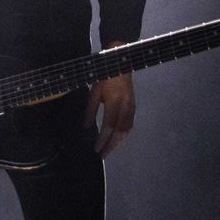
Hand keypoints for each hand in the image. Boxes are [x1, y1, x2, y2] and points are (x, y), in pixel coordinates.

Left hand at [83, 43, 134, 157]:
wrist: (120, 65)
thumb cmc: (104, 77)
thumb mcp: (94, 92)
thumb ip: (90, 110)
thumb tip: (86, 127)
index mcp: (114, 102)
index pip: (109, 126)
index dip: (103, 139)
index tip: (96, 148)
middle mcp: (125, 107)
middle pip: (119, 132)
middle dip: (110, 145)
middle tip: (102, 155)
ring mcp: (131, 108)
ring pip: (126, 130)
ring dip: (117, 142)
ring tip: (108, 149)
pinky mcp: (133, 107)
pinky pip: (129, 125)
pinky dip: (123, 135)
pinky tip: (117, 139)